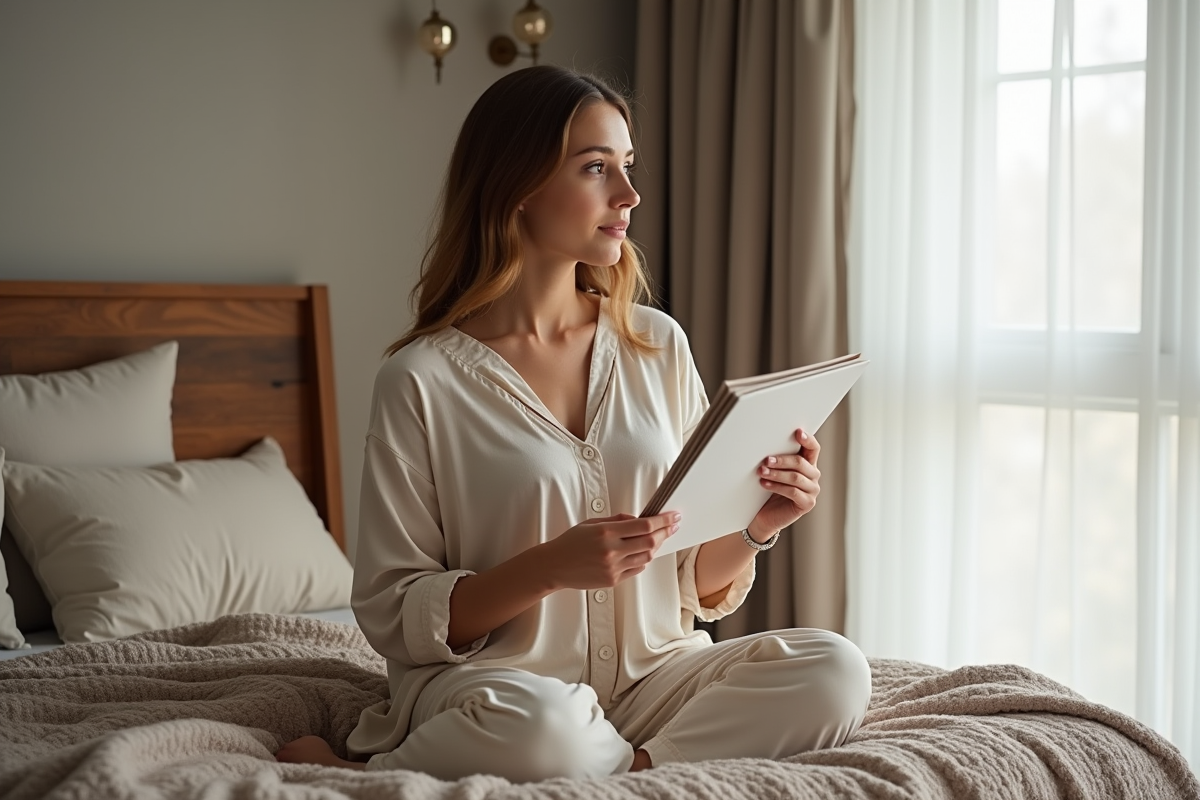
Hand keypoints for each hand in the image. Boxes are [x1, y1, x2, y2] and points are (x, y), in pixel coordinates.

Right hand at [539, 512, 679, 589]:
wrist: (554, 566)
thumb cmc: (571, 542)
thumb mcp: (592, 523)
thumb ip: (617, 520)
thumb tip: (638, 518)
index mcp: (606, 532)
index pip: (644, 525)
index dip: (663, 520)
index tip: (674, 516)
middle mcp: (611, 550)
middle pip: (650, 542)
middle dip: (666, 532)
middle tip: (673, 526)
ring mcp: (613, 567)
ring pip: (646, 557)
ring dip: (656, 546)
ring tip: (659, 538)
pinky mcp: (613, 580)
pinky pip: (636, 569)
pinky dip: (643, 559)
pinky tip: (643, 552)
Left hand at [748, 429, 820, 540]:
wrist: (764, 516)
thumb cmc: (768, 490)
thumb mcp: (774, 471)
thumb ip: (777, 459)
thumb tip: (767, 443)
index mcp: (808, 464)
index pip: (813, 448)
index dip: (807, 440)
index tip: (797, 432)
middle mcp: (813, 476)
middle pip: (801, 463)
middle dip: (782, 460)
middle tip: (766, 460)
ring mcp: (812, 490)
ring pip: (796, 477)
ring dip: (777, 474)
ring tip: (762, 472)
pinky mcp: (807, 504)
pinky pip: (793, 492)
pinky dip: (777, 486)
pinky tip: (764, 484)